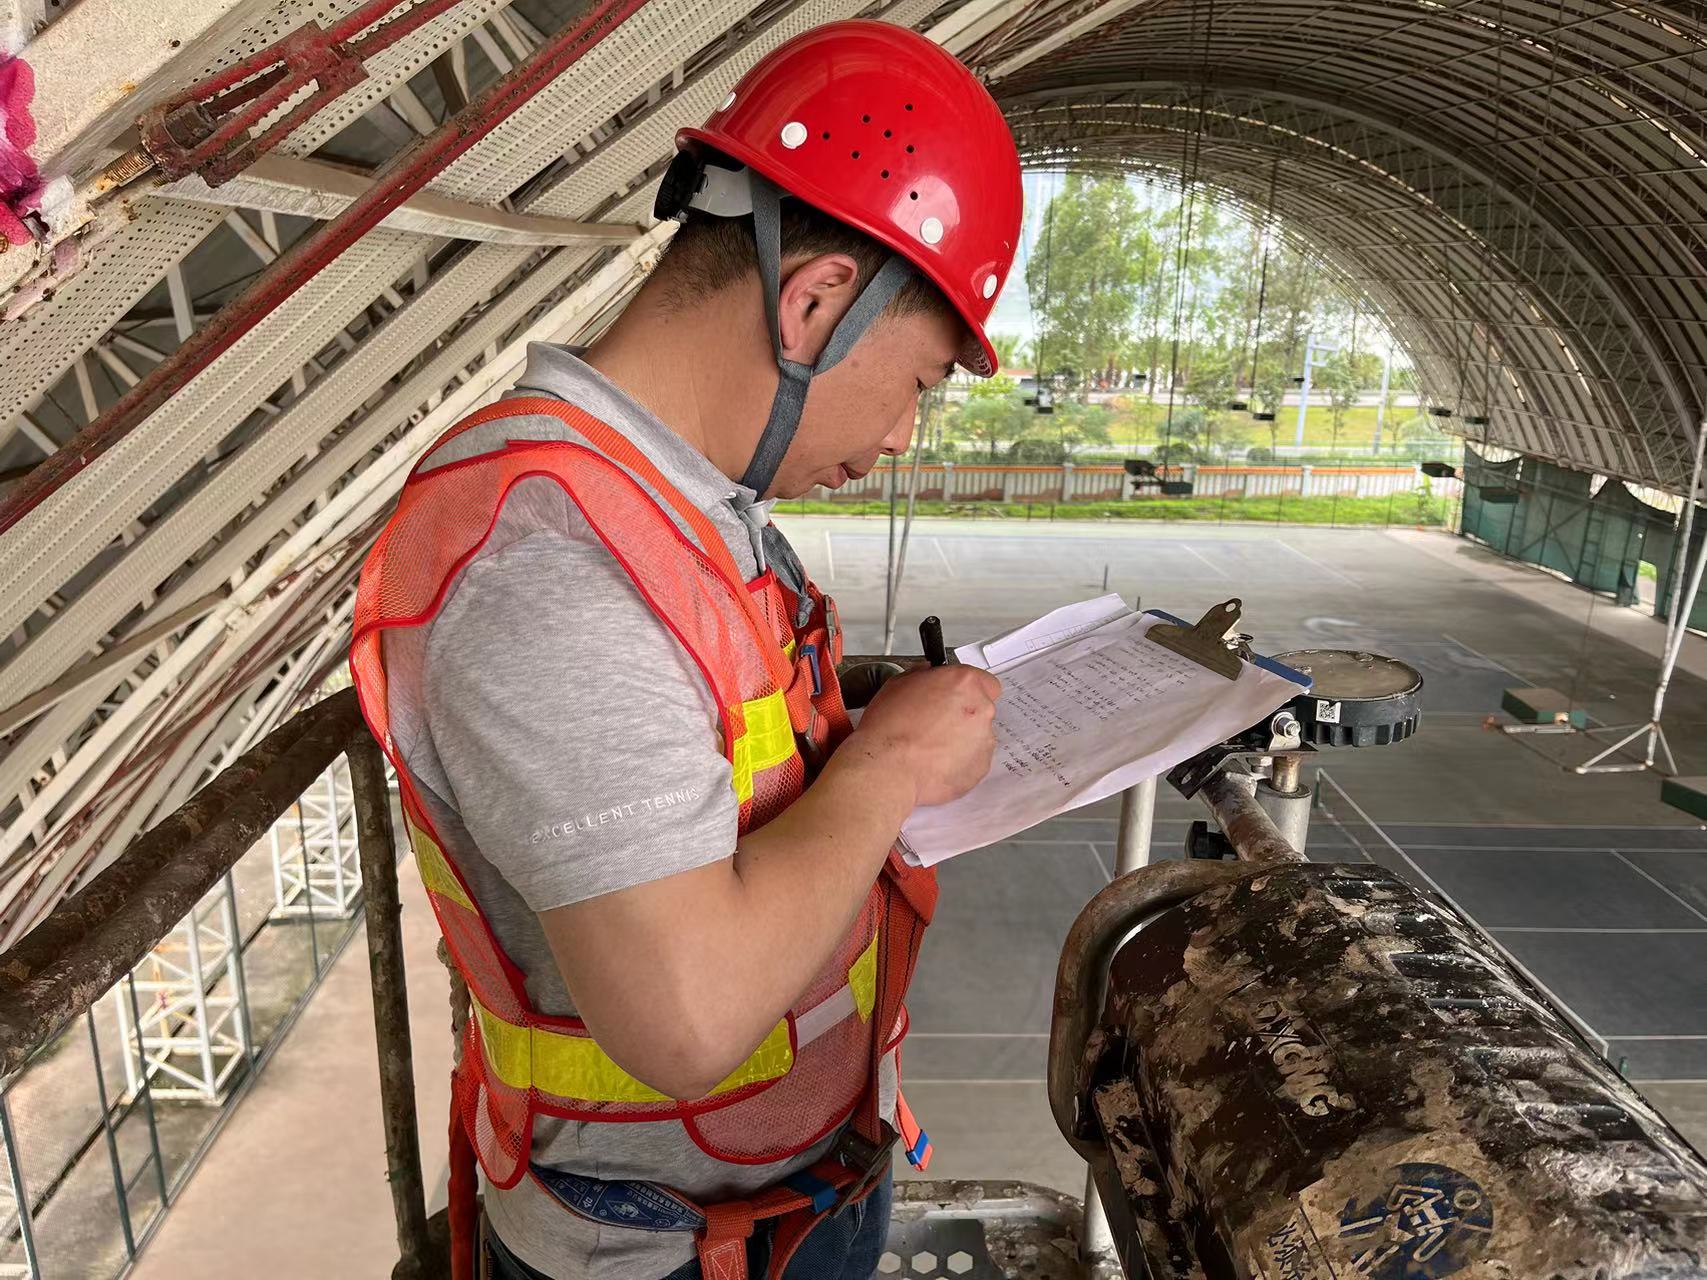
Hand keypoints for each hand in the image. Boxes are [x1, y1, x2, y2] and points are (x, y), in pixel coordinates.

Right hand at [850, 665, 1001, 806]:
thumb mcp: (897, 685)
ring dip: (962, 738)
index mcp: (964, 682)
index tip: (954, 697)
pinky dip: (960, 760)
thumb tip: (927, 674)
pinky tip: (935, 762)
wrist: (889, 769)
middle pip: (982, 708)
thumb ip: (921, 675)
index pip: (984, 681)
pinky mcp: (981, 766)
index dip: (968, 689)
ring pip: (978, 735)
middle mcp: (981, 708)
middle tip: (936, 723)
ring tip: (931, 746)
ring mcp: (984, 739)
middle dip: (963, 714)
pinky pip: (975, 759)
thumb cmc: (890, 729)